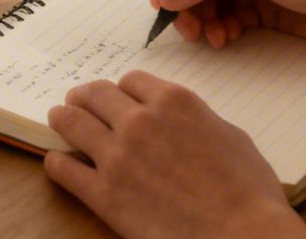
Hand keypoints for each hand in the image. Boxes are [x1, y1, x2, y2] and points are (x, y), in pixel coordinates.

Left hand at [44, 71, 305, 238]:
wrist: (242, 234)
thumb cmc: (249, 191)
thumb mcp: (231, 137)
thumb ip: (198, 121)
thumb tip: (185, 123)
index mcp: (174, 101)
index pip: (131, 80)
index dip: (122, 89)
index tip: (117, 97)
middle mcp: (140, 120)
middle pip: (97, 95)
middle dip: (85, 96)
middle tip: (76, 100)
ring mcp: (117, 155)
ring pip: (73, 122)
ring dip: (63, 118)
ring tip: (57, 118)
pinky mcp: (103, 193)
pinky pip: (65, 169)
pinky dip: (58, 162)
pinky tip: (56, 162)